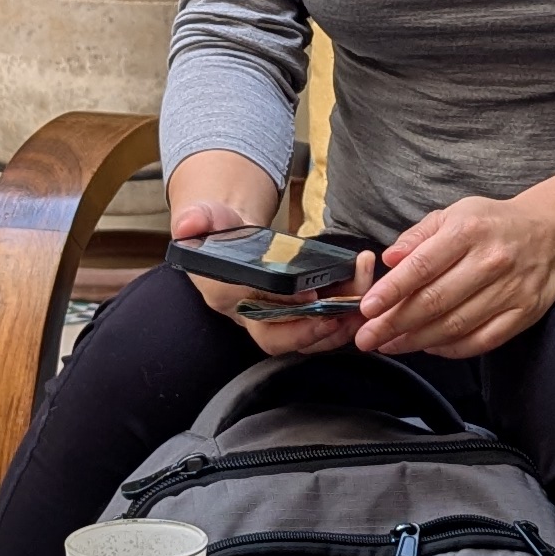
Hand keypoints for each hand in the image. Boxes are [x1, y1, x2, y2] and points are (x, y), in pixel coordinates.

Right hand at [172, 189, 373, 356]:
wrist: (227, 232)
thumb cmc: (216, 227)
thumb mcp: (203, 217)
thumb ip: (196, 219)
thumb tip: (191, 223)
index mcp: (225, 295)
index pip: (253, 313)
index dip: (282, 310)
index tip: (310, 294)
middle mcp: (250, 315)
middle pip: (282, 338)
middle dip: (315, 330)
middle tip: (343, 311)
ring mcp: (276, 317)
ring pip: (306, 338)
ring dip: (338, 325)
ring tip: (362, 301)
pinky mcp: (297, 311)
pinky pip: (322, 324)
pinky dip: (345, 313)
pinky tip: (363, 292)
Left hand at [354, 192, 554, 360]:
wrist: (549, 233)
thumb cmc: (492, 224)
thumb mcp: (453, 214)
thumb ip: (418, 236)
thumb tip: (389, 259)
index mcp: (468, 231)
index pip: (422, 266)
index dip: (391, 291)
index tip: (367, 308)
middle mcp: (490, 261)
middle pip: (435, 302)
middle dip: (394, 323)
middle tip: (367, 338)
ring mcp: (510, 290)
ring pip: (455, 326)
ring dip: (416, 341)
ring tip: (390, 345)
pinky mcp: (523, 313)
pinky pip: (481, 341)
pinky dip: (450, 349)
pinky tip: (428, 348)